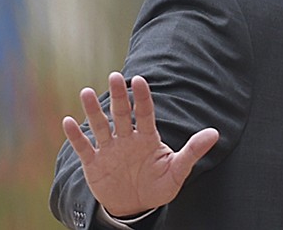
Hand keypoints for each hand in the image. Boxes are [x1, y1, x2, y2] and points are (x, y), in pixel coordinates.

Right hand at [62, 72, 218, 217]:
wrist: (136, 207)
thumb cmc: (159, 185)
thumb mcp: (178, 170)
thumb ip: (193, 151)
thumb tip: (215, 133)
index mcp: (147, 138)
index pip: (145, 113)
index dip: (142, 97)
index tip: (139, 79)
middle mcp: (127, 139)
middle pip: (122, 113)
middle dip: (119, 96)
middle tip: (114, 76)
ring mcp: (109, 150)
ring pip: (100, 126)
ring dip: (93, 111)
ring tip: (86, 92)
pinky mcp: (94, 164)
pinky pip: (83, 147)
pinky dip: (75, 136)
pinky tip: (68, 121)